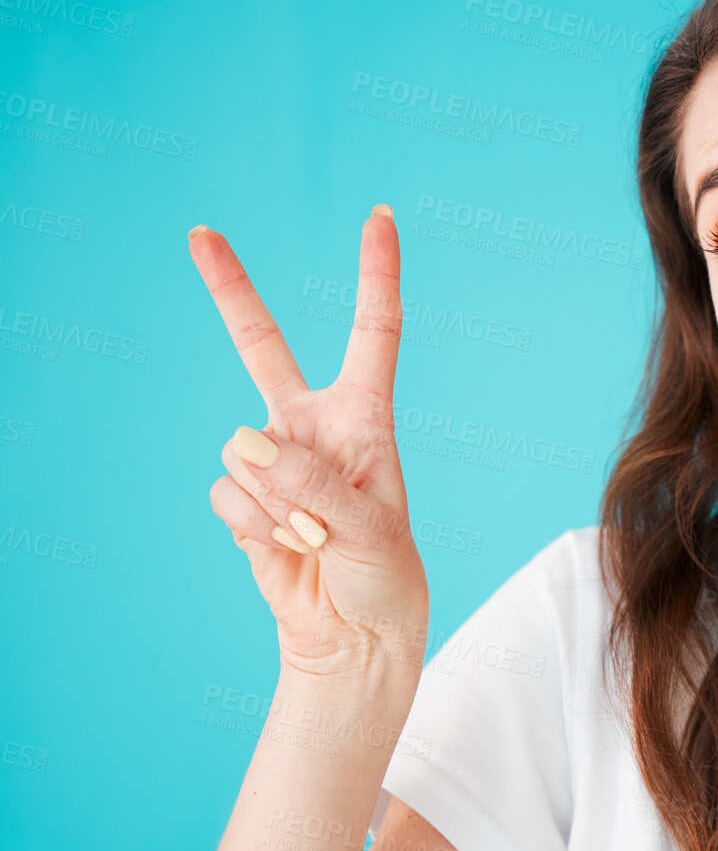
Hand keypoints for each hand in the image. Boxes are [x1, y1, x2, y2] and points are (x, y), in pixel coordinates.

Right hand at [194, 206, 429, 680]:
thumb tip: (242, 442)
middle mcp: (312, 426)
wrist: (353, 633)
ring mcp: (271, 460)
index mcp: (366, 416)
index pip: (374, 331)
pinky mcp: (242, 499)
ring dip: (279, 502)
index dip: (376, 274)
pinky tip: (285, 547)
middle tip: (199, 232)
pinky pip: (227, 496)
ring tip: (315, 535)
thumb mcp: (371, 529)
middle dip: (230, 289)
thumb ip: (313, 483)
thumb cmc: (384, 574)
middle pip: (261, 347)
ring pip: (243, 453)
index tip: (380, 216)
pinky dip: (256, 527)